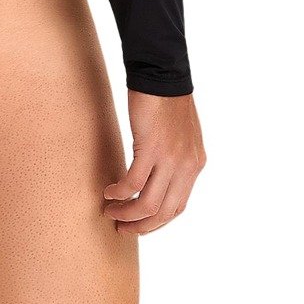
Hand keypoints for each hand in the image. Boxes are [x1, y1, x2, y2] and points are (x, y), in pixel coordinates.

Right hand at [104, 90, 205, 234]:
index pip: (178, 207)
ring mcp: (170, 159)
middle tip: (122, 229)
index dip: (157, 221)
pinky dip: (119, 192)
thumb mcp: (180, 136)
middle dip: (141, 226)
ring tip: (110, 212)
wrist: (162, 75)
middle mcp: (186, 166)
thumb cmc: (167, 101)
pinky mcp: (151, 148)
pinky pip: (133, 183)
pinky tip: (109, 191)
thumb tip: (159, 177)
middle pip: (164, 212)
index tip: (139, 225)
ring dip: (127, 214)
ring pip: (148, 203)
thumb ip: (175, 158)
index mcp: (194, 165)